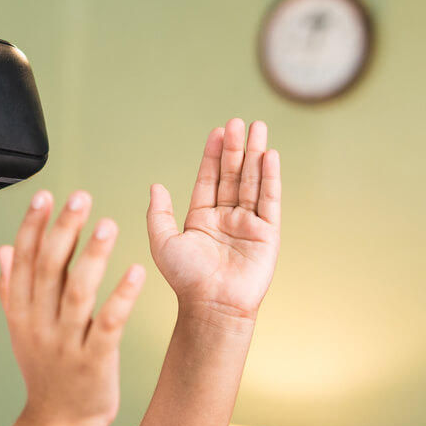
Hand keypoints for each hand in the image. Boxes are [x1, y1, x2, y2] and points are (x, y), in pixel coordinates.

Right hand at [0, 191, 145, 425]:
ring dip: (93, 257)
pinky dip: (121, 297)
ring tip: (109, 225)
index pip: (24, 262)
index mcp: (21, 313)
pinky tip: (136, 272)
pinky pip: (108, 324)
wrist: (59, 423)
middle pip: (48, 270)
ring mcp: (65, 344)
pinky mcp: (94, 361)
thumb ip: (11, 289)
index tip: (44, 195)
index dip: (33, 227)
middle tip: (80, 198)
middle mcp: (39, 325)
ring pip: (77, 293)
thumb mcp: (22, 330)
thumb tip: (4, 250)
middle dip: (63, 230)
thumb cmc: (46, 372)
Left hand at [147, 119, 280, 321]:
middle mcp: (226, 218)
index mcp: (202, 218)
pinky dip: (270, 177)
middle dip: (235, 148)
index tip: (218, 131)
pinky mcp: (267, 233)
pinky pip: (270, 199)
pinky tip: (270, 156)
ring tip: (257, 128)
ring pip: (252, 182)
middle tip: (238, 121)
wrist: (212, 304)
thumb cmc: (185, 279)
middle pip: (232, 175)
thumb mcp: (163, 242)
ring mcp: (248, 224)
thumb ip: (159, 213)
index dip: (213, 155)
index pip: (209, 178)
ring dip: (255, 155)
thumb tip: (155, 185)